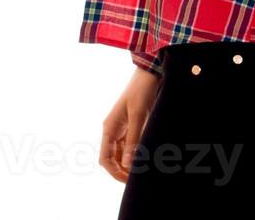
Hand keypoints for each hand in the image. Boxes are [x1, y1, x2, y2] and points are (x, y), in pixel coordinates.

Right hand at [100, 66, 162, 182]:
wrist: (150, 73)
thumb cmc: (141, 91)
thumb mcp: (139, 116)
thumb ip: (134, 140)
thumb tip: (128, 164)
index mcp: (110, 128)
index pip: (105, 159)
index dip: (114, 172)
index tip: (128, 181)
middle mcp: (114, 130)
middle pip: (113, 159)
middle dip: (123, 171)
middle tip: (138, 179)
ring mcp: (123, 128)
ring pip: (122, 154)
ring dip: (130, 164)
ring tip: (144, 170)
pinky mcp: (133, 125)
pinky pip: (131, 145)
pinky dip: (136, 154)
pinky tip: (146, 158)